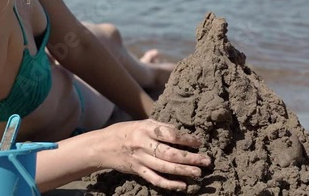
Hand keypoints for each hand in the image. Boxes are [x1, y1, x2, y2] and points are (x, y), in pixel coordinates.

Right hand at [96, 119, 210, 190]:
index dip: (185, 139)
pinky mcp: (137, 171)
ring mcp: (139, 159)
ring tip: (198, 173)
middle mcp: (142, 144)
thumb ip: (161, 128)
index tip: (198, 142)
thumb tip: (182, 134)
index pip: (169, 134)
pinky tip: (182, 185)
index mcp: (145, 129)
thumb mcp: (143, 123)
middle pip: (169, 153)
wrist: (103, 146)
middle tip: (206, 160)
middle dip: (189, 158)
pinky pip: (155, 179)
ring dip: (183, 171)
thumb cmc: (128, 131)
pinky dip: (169, 184)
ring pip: (164, 168)